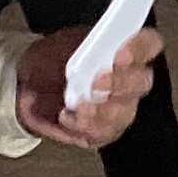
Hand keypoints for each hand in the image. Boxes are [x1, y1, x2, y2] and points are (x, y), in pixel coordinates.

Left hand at [21, 25, 155, 146]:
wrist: (29, 89)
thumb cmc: (49, 63)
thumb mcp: (57, 43)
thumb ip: (74, 46)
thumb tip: (84, 51)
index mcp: (121, 50)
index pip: (147, 45)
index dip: (139, 48)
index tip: (120, 53)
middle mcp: (126, 80)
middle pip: (141, 82)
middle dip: (121, 82)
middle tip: (98, 81)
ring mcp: (117, 108)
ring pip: (125, 112)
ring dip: (102, 109)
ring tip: (80, 105)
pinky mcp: (102, 131)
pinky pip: (103, 133)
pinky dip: (85, 126)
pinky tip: (68, 117)